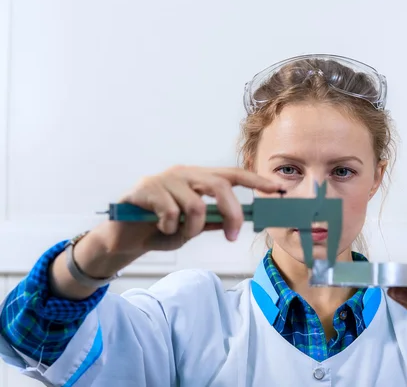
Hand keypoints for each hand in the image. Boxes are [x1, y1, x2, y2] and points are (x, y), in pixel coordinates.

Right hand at [88, 165, 283, 266]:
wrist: (123, 238)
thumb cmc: (159, 230)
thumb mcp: (192, 228)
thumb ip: (214, 220)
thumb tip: (242, 220)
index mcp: (197, 178)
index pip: (232, 175)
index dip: (256, 181)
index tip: (277, 189)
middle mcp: (183, 173)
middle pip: (220, 186)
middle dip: (232, 213)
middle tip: (232, 237)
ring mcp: (164, 178)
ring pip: (196, 205)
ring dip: (191, 229)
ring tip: (176, 232)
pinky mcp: (145, 188)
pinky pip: (171, 213)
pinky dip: (168, 228)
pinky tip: (158, 227)